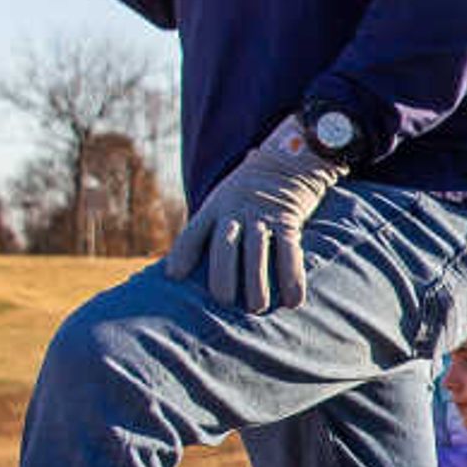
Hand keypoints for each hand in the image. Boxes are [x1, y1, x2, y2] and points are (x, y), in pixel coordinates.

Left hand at [164, 119, 345, 314]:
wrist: (288, 159)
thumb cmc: (250, 190)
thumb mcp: (223, 199)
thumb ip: (211, 226)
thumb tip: (185, 266)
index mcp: (215, 207)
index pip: (194, 231)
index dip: (183, 253)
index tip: (174, 275)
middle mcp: (235, 211)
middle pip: (224, 244)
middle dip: (222, 274)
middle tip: (224, 301)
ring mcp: (262, 215)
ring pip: (256, 251)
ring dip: (256, 282)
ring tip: (256, 308)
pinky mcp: (288, 220)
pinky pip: (289, 251)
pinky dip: (291, 277)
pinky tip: (292, 301)